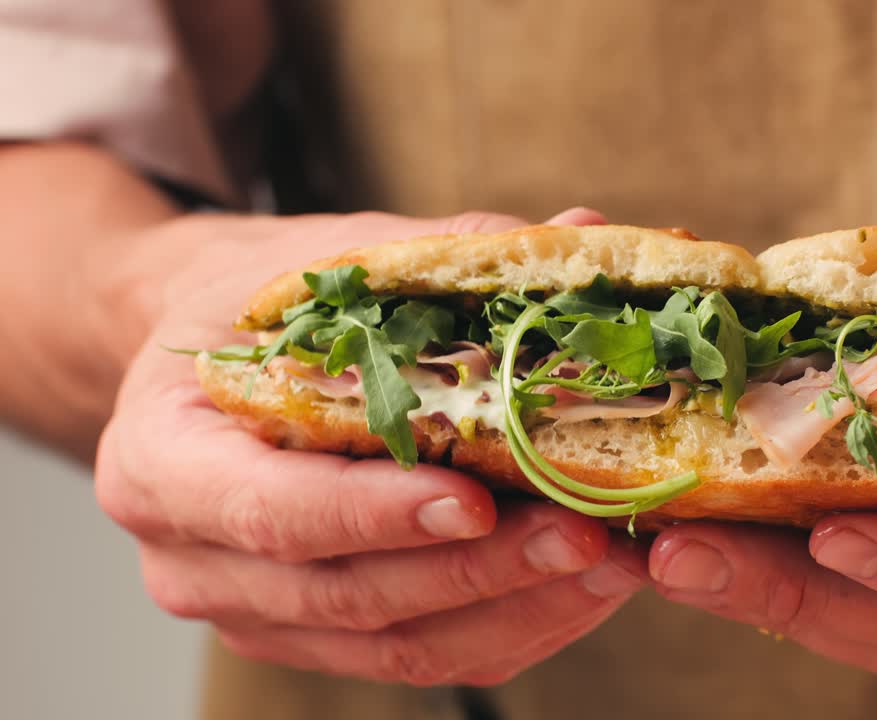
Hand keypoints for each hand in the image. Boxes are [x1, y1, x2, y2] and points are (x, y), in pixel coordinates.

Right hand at [95, 207, 650, 685]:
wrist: (208, 360)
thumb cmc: (259, 304)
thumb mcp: (325, 259)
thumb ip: (444, 256)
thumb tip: (580, 233)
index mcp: (162, 459)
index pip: (270, 510)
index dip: (376, 513)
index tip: (477, 499)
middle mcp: (192, 560)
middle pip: (346, 593)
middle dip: (477, 570)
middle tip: (585, 534)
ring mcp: (254, 613)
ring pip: (396, 645)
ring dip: (514, 609)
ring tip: (610, 561)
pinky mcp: (313, 639)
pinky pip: (423, 657)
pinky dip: (511, 627)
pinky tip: (580, 585)